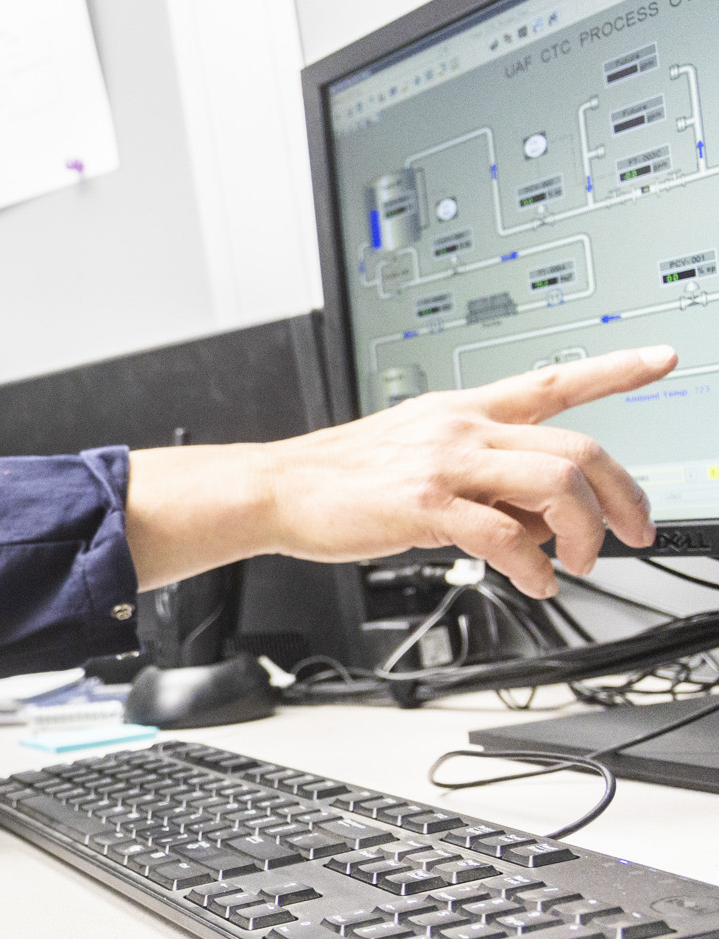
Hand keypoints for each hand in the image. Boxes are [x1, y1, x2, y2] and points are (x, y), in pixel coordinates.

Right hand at [126, 347, 672, 597]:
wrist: (277, 489)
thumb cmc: (342, 479)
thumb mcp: (418, 456)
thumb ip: (482, 478)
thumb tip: (538, 518)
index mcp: (463, 410)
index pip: (553, 380)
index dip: (614, 367)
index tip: (661, 357)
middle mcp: (461, 427)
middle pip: (578, 450)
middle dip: (623, 498)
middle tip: (632, 533)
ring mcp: (443, 463)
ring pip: (555, 486)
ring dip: (585, 533)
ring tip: (577, 562)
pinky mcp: (424, 504)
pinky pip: (505, 536)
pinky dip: (533, 567)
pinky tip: (532, 581)